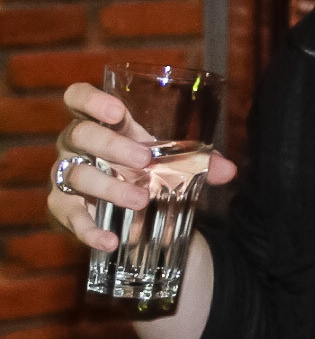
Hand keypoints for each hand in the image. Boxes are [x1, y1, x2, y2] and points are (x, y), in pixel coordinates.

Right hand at [48, 82, 236, 251]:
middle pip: (80, 135)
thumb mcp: (166, 157)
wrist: (117, 202)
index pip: (78, 98)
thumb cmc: (139, 167)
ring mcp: (65, 176)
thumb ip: (197, 160)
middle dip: (111, 146)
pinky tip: (110, 240)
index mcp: (101, 122)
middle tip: (144, 160)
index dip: (91, 100)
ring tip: (142, 200)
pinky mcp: (61, 208)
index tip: (116, 112)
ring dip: (108, 187)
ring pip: (76, 175)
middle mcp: (75, 145)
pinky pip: (70, 217)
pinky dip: (89, 230)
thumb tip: (229, 171)